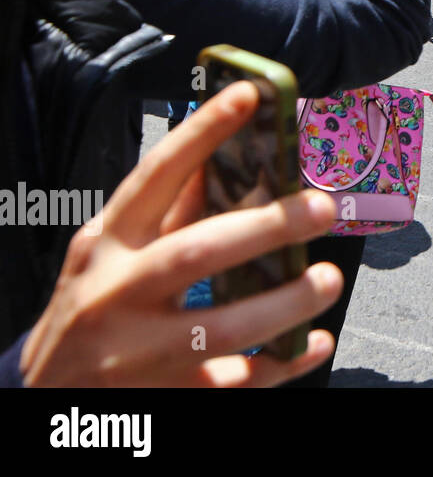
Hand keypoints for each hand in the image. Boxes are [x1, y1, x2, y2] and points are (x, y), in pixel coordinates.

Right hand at [20, 82, 340, 386]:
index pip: (156, 176)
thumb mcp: (108, 254)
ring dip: (286, 302)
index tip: (247, 95)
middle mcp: (118, 293)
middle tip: (320, 208)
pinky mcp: (166, 396)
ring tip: (327, 279)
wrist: (43, 399)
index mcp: (109, 243)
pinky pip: (237, 381)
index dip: (202, 133)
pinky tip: (314, 341)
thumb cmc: (92, 308)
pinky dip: (283, 362)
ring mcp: (140, 351)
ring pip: (223, 325)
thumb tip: (225, 154)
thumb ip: (162, 213)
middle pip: (196, 252)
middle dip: (266, 227)